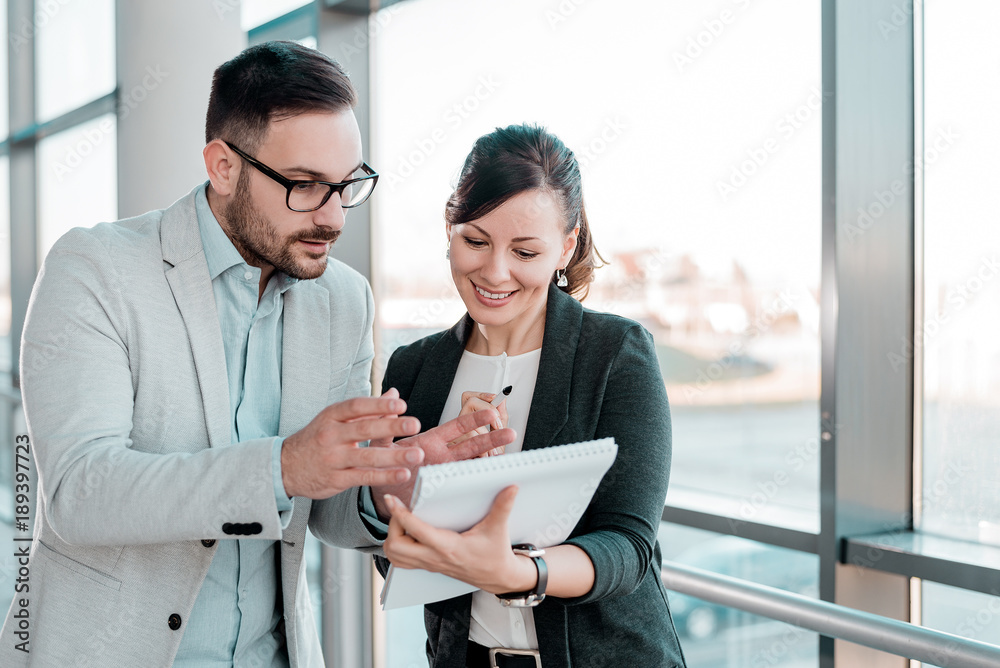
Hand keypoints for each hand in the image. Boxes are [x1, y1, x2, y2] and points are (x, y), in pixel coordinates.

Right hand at [280, 388, 425, 498]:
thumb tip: (394, 393)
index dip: (378, 405)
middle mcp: (331, 435)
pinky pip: (364, 477)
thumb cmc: (316, 439)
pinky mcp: (336, 479)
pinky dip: (384, 476)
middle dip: (391, 426)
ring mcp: (333, 458)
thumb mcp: (335, 419)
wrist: (284, 466)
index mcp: (331, 416)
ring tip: (417, 455)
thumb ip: (366, 409)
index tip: (401, 404)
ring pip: (367, 456)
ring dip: (394, 456)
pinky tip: (402, 474)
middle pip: (364, 429)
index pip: (356, 406)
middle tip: (414, 424)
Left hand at [370, 401, 515, 516]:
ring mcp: (444, 474)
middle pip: (473, 445)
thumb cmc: (378, 464)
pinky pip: (462, 487)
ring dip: (489, 461)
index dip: (475, 420)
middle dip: (492, 438)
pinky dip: (476, 485)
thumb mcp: (379, 441)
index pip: (458, 427)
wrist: (376, 494)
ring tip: (505, 462)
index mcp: (431, 441)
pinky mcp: (442, 492)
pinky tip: (491, 484)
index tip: (492, 412)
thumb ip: (386, 419)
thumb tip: (392, 392)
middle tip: (510, 432)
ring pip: (472, 466)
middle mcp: (442, 457)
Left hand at [382, 486, 537, 595]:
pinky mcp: (428, 566)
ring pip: (395, 556)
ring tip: (403, 521)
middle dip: (393, 526)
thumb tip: (512, 486)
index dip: (400, 514)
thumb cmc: (495, 554)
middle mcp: (434, 558)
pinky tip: (407, 534)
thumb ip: (503, 506)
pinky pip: (401, 561)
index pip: (415, 530)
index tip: (392, 498)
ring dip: (393, 537)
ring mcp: (429, 564)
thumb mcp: (498, 529)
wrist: (498, 578)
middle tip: (401, 510)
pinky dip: (397, 547)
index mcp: (448, 547)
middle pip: (395, 547)